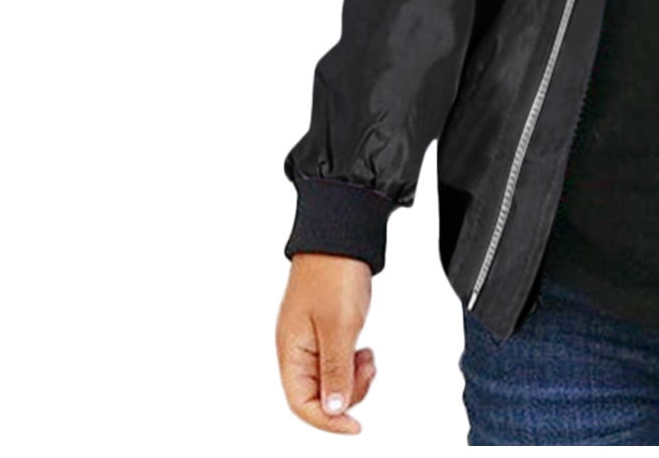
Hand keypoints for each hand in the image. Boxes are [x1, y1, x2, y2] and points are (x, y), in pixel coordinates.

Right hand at [276, 253, 376, 432]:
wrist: (341, 233)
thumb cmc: (333, 272)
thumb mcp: (339, 326)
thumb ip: (336, 370)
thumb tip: (333, 408)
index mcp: (291, 351)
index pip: (303, 404)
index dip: (328, 420)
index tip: (354, 425)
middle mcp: (296, 348)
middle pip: (317, 394)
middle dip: (346, 392)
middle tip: (366, 371)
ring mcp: (310, 337)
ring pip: (329, 377)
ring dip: (352, 376)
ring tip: (367, 357)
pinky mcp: (324, 326)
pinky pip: (336, 358)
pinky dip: (352, 361)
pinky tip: (363, 349)